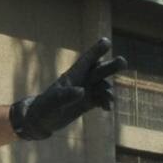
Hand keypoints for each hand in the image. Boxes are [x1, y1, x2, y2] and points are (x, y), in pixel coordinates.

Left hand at [9, 37, 126, 139]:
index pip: (86, 60)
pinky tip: (107, 108)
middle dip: (112, 65)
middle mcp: (82, 80)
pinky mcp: (88, 103)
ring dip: (109, 91)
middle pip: (100, 70)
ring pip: (104, 86)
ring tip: (108, 100)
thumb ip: (66, 96)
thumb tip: (82, 91)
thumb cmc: (43, 108)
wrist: (40, 122)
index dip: (96, 50)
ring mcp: (86, 91)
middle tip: (123, 62)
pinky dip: (107, 102)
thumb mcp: (53, 102)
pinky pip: (102, 99)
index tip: (106, 41)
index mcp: (72, 75)